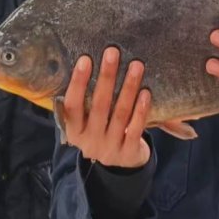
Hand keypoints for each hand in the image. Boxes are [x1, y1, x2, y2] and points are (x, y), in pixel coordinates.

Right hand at [60, 47, 150, 168]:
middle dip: (107, 76)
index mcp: (74, 131)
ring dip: (128, 87)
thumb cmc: (101, 131)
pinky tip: (146, 92)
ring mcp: (110, 148)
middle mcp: (89, 142)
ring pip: (120, 113)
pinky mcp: (129, 153)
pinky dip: (141, 109)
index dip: (78, 82)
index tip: (85, 59)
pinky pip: (136, 128)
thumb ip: (85, 103)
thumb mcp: (86, 123)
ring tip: (136, 65)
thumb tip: (88, 62)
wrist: (119, 166)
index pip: (72, 105)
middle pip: (99, 105)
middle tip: (113, 52)